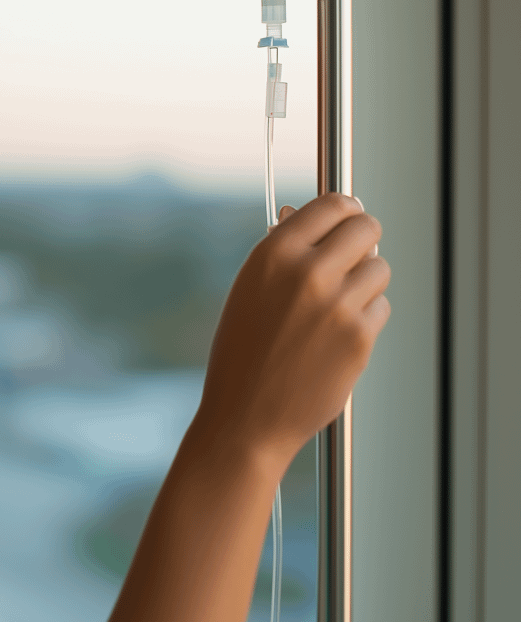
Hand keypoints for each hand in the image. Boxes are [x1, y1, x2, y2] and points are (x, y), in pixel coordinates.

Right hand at [193, 193, 391, 475]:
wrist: (246, 416)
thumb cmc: (241, 353)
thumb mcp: (248, 290)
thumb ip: (281, 251)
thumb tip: (300, 213)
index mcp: (273, 254)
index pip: (332, 204)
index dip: (344, 209)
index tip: (347, 217)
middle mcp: (307, 272)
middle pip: (366, 227)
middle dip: (363, 238)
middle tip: (353, 253)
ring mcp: (338, 305)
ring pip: (379, 268)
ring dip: (365, 280)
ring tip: (336, 304)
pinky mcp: (360, 337)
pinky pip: (380, 307)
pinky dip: (366, 316)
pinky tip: (337, 334)